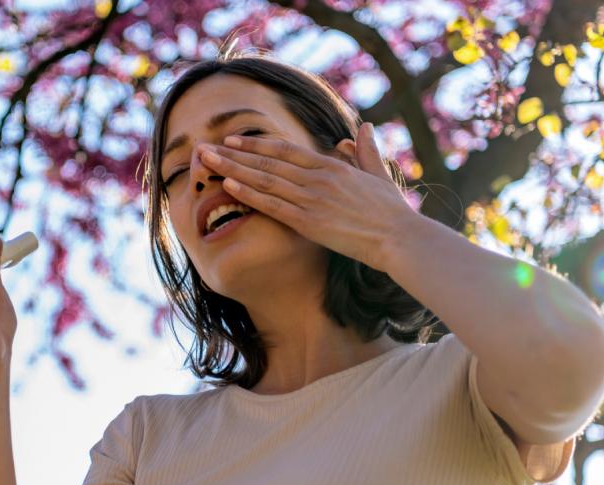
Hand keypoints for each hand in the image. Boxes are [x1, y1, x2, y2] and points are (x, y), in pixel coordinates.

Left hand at [197, 122, 416, 272]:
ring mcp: (312, 198)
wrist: (399, 237)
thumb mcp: (378, 174)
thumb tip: (362, 128)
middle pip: (267, 160)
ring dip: (233, 169)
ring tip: (208, 161)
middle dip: (233, 153)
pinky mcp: (309, 221)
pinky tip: (229, 186)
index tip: (232, 139)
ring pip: (264, 179)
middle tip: (205, 147)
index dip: (255, 143)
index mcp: (331, 165)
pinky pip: (272, 205)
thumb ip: (366, 151)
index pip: (285, 149)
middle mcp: (317, 177)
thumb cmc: (390, 211)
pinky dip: (249, 194)